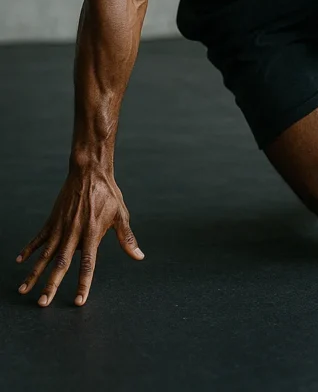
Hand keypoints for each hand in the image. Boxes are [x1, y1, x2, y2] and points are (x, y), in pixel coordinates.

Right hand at [16, 163, 143, 306]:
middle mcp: (74, 233)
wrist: (89, 171)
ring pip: (46, 255)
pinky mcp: (52, 220)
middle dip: (51, 285)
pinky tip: (20, 261)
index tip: (78, 301)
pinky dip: (29, 249)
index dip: (83, 283)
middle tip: (42, 303)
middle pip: (61, 264)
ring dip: (34, 273)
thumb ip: (127, 239)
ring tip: (24, 290)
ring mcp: (61, 227)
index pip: (88, 264)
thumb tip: (139, 257)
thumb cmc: (108, 193)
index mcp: (92, 233)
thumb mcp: (121, 215)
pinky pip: (39, 238)